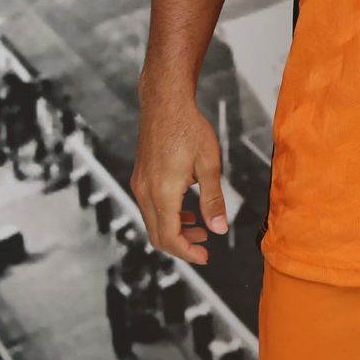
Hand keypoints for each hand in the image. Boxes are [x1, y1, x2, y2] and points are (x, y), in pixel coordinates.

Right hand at [130, 85, 229, 265]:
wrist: (165, 103)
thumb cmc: (189, 128)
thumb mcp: (209, 165)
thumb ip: (213, 200)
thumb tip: (220, 229)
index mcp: (163, 193)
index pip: (170, 237)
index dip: (187, 252)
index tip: (205, 257)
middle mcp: (145, 192)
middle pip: (158, 235)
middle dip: (181, 245)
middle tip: (205, 245)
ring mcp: (139, 184)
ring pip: (152, 222)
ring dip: (175, 230)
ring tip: (200, 227)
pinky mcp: (140, 177)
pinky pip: (150, 207)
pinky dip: (167, 216)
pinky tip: (186, 210)